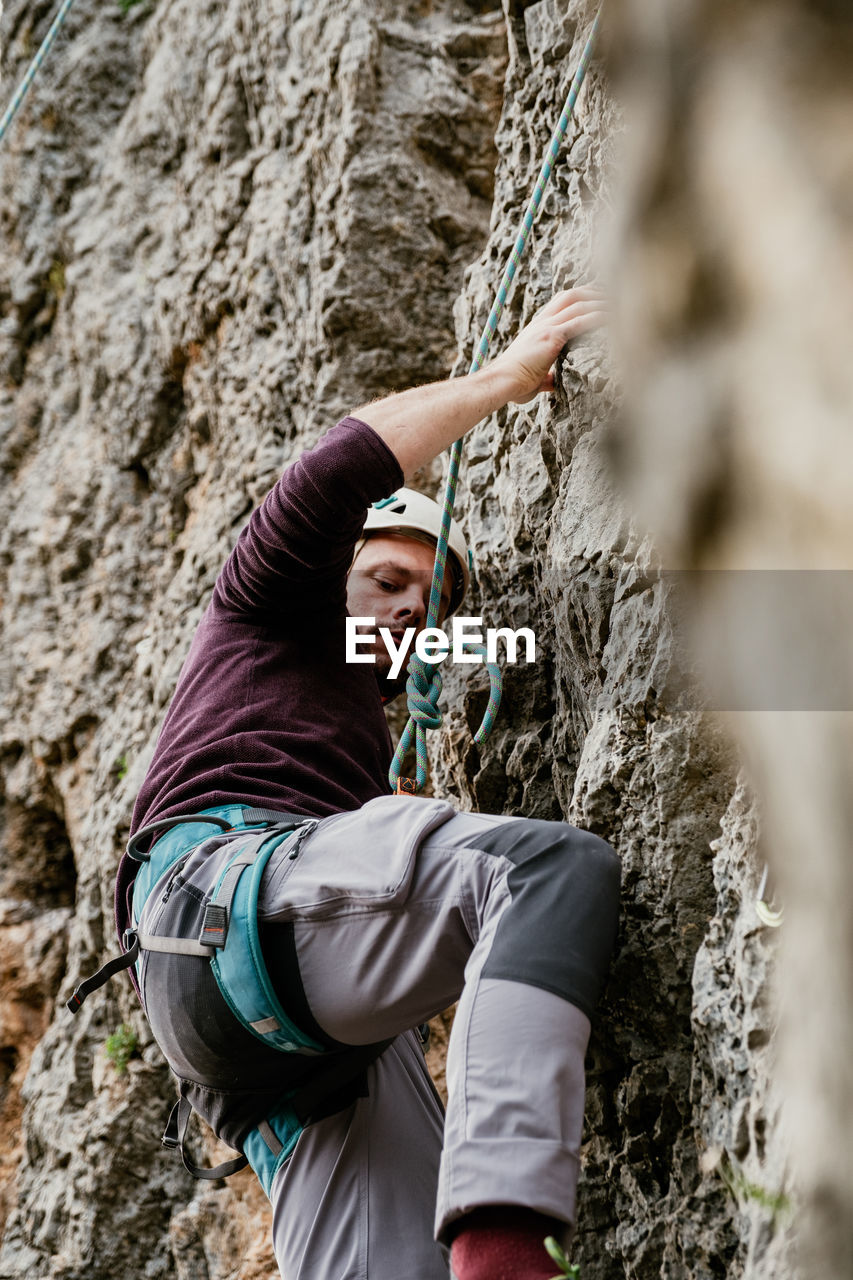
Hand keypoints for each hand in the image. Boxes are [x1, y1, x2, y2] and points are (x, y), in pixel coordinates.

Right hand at [491, 286, 606, 403]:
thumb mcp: (532, 375)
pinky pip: (579, 321)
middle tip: (613, 295)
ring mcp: (546, 328)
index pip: (561, 301)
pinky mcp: (551, 337)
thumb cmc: (513, 383)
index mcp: (537, 327)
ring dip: (600, 303)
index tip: (598, 297)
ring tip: (618, 305)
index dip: (581, 295)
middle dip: (594, 292)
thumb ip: (545, 374)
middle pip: (571, 295)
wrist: (501, 382)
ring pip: (578, 304)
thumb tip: (551, 382)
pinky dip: (597, 317)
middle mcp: (542, 322)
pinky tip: (610, 318)